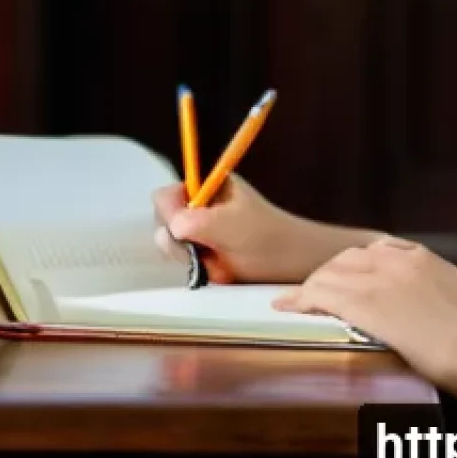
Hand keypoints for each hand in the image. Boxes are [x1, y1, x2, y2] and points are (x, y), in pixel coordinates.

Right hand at [152, 175, 318, 283]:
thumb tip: (170, 227)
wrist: (293, 265)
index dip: (169, 216)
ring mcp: (200, 230)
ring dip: (191, 259)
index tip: (185, 232)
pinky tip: (219, 271)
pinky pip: (185, 263)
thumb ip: (197, 222)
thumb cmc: (269, 239)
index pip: (164, 197)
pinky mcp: (203, 253)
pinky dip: (198, 271)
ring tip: (218, 262)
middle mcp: (199, 205)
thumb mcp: (232, 226)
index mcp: (206, 187)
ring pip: (172, 246)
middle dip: (181, 242)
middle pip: (163, 222)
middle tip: (206, 250)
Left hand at [272, 237, 456, 384]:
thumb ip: (450, 285)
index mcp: (421, 257)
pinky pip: (319, 293)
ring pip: (331, 272)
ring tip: (299, 300)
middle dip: (333, 273)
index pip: (378, 251)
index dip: (360, 265)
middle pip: (350, 257)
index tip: (353, 278)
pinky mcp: (361, 302)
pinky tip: (288, 307)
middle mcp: (395, 260)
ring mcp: (376, 279)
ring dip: (314, 286)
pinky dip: (300, 298)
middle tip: (322, 291)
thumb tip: (450, 289)